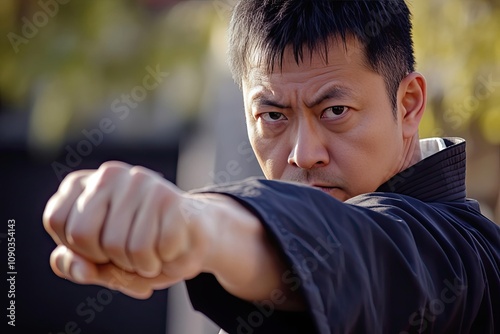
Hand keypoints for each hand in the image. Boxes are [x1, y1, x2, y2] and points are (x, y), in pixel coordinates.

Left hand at [43, 161, 213, 297]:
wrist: (193, 235)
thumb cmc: (139, 246)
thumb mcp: (99, 261)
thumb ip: (76, 266)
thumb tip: (82, 268)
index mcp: (85, 183)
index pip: (56, 219)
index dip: (76, 246)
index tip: (99, 248)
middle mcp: (110, 173)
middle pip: (83, 235)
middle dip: (105, 259)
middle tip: (127, 255)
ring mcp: (142, 182)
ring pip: (120, 247)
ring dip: (137, 267)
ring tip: (151, 255)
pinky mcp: (170, 198)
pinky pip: (152, 250)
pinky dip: (160, 263)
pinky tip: (168, 252)